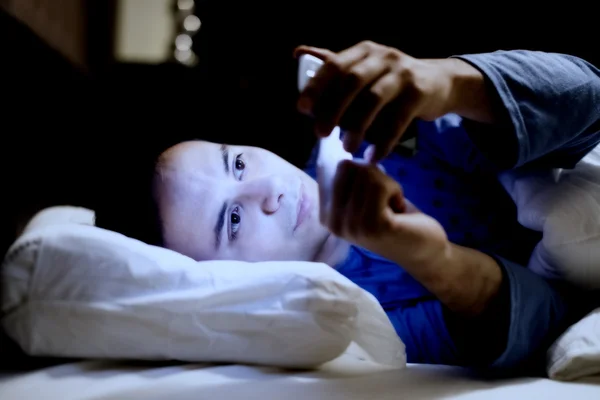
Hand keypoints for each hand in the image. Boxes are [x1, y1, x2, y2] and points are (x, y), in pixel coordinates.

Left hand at [295, 41, 454, 160]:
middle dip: (333, 109)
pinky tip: (374, 156)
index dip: (316, 86)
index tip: (302, 108)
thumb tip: (298, 53)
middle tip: (320, 134)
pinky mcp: (420, 93)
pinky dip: (384, 141)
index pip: (335, 64)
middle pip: (352, 81)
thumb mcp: (365, 69)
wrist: (439, 83)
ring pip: (374, 100)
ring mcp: (403, 73)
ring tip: (347, 148)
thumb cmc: (392, 81)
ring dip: (357, 127)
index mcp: (364, 52)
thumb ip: (336, 66)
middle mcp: (383, 57)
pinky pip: (398, 120)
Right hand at [319, 159, 448, 268]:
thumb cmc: (395, 218)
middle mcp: (333, 223)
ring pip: (365, 173)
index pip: (330, 167)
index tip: (369, 189)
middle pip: (347, 166)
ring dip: (386, 183)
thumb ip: (346, 179)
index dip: (357, 168)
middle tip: (383, 197)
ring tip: (391, 205)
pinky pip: (380, 185)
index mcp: (327, 215)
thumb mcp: (364, 197)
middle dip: (372, 174)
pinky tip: (397, 209)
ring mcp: (351, 226)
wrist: (423, 249)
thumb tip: (336, 150)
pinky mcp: (373, 226)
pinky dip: (395, 190)